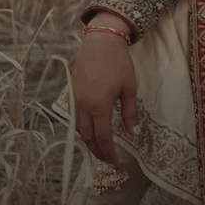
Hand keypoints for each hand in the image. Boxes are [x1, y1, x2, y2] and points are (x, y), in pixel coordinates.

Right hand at [70, 12, 137, 166]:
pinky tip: (90, 130)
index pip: (102, 136)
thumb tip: (133, 134)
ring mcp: (75, 99)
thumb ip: (130, 113)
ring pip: (78, 128)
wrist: (100, 42)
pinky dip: (82, 128)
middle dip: (96, 151)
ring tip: (99, 148)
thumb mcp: (130, 88)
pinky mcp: (71, 92)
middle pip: (86, 136)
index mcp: (99, 105)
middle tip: (106, 160)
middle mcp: (83, 105)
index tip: (115, 162)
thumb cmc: (119, 63)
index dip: (109, 152)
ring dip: (88, 141)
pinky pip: (75, 116)